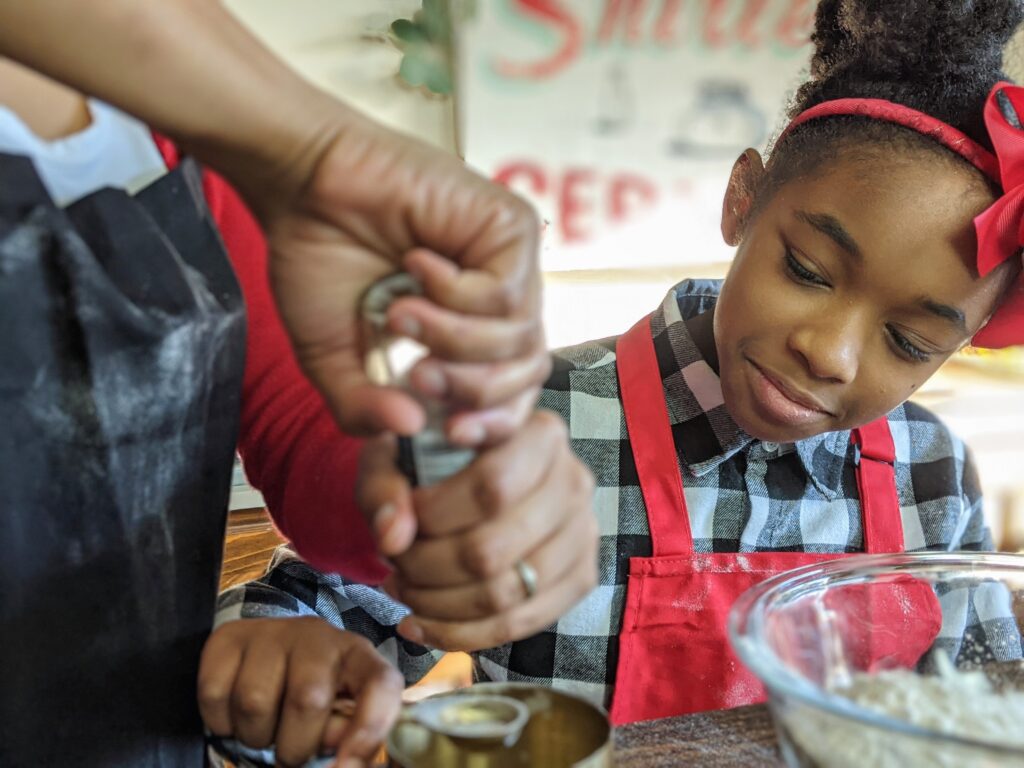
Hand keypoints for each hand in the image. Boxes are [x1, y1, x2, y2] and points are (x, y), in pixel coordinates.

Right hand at [198, 617, 403, 766]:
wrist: (268, 646)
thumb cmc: (313, 688)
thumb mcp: (341, 708)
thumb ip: (349, 734)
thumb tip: (344, 764)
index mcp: (358, 655)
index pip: (381, 683)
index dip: (369, 728)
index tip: (347, 766)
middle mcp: (318, 635)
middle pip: (307, 699)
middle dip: (295, 746)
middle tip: (290, 751)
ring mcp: (272, 632)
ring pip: (254, 701)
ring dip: (255, 737)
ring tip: (264, 730)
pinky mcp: (229, 637)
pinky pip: (215, 694)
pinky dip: (221, 722)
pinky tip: (236, 715)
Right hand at [261, 112, 547, 443]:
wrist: (304, 186)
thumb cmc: (320, 263)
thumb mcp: (334, 358)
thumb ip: (363, 406)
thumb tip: (408, 429)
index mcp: (470, 334)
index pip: (511, 396)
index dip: (491, 425)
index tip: (449, 434)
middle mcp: (499, 301)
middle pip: (526, 373)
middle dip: (471, 390)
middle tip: (419, 376)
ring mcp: (511, 262)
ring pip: (519, 336)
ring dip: (452, 339)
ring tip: (400, 315)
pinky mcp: (511, 226)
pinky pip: (506, 292)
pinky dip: (454, 293)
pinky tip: (416, 264)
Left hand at [357, 411, 598, 650]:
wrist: (476, 483)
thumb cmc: (431, 465)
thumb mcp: (396, 458)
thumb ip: (386, 487)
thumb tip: (393, 536)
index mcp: (539, 434)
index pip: (491, 486)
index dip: (435, 514)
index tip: (403, 518)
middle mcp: (573, 480)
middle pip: (491, 550)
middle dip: (426, 567)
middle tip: (394, 563)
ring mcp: (583, 533)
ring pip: (503, 594)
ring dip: (438, 604)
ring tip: (404, 589)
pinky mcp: (580, 576)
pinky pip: (518, 624)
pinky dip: (459, 634)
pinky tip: (420, 623)